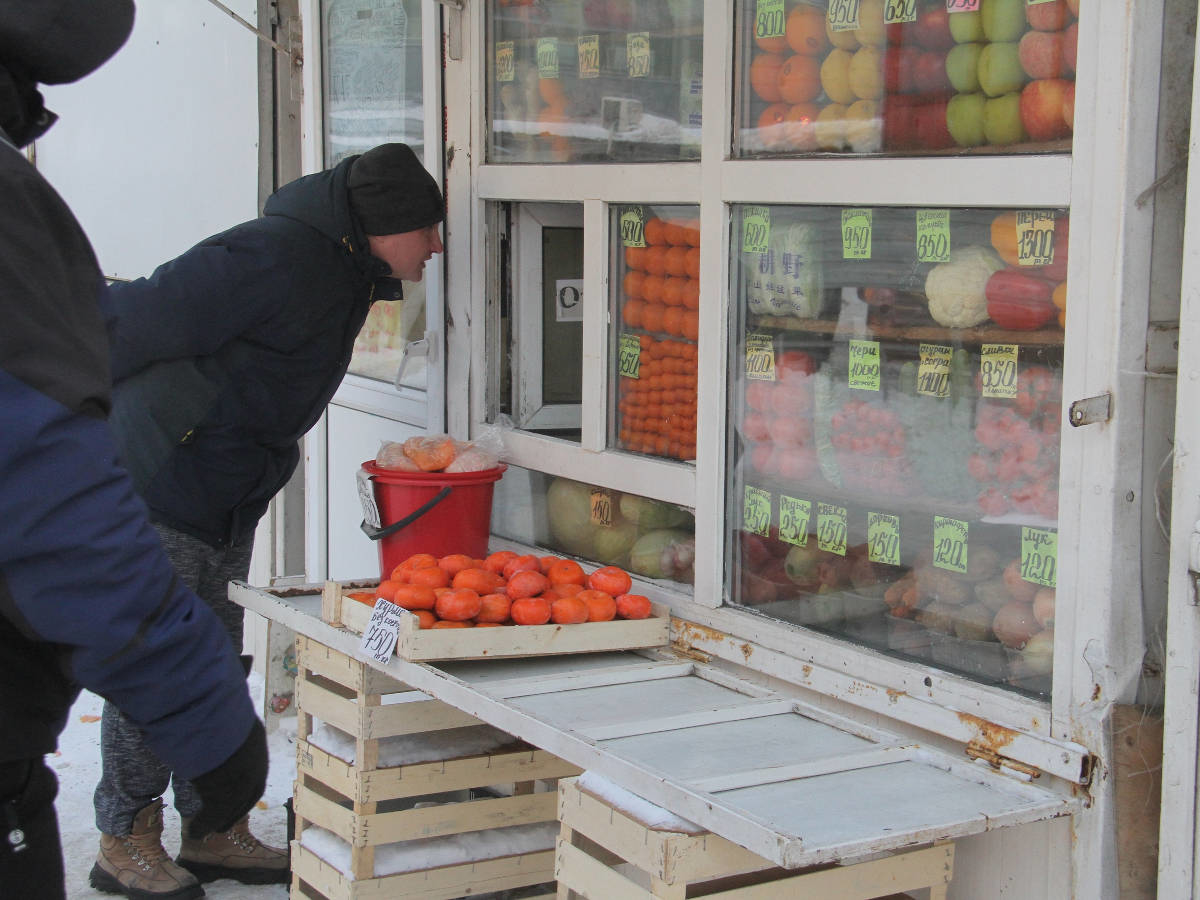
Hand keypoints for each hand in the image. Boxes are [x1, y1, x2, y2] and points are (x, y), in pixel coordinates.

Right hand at [187, 718, 267, 837]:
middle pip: (250, 792)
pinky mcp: (224, 791)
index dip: (246, 787)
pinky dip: (204, 825)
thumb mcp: (219, 716)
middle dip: (237, 809)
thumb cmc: (205, 706)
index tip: (235, 800)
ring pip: (232, 805)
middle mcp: (254, 758)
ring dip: (220, 820)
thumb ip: (219, 727)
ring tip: (205, 830)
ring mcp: (241, 776)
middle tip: (223, 823)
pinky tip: (195, 832)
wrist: (201, 709)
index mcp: (254, 737)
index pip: (256, 770)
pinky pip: (214, 814)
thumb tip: (213, 728)